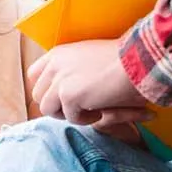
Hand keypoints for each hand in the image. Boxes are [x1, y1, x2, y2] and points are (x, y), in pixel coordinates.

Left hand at [26, 40, 151, 126]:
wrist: (137, 61)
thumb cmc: (121, 60)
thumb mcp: (89, 59)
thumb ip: (71, 70)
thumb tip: (60, 91)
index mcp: (58, 53)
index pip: (34, 75)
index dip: (46, 89)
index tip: (62, 97)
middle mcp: (54, 65)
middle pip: (38, 95)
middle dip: (57, 105)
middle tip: (79, 107)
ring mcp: (59, 80)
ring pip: (47, 109)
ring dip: (68, 113)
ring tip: (89, 108)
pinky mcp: (68, 95)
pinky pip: (70, 117)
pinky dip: (85, 118)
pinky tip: (100, 109)